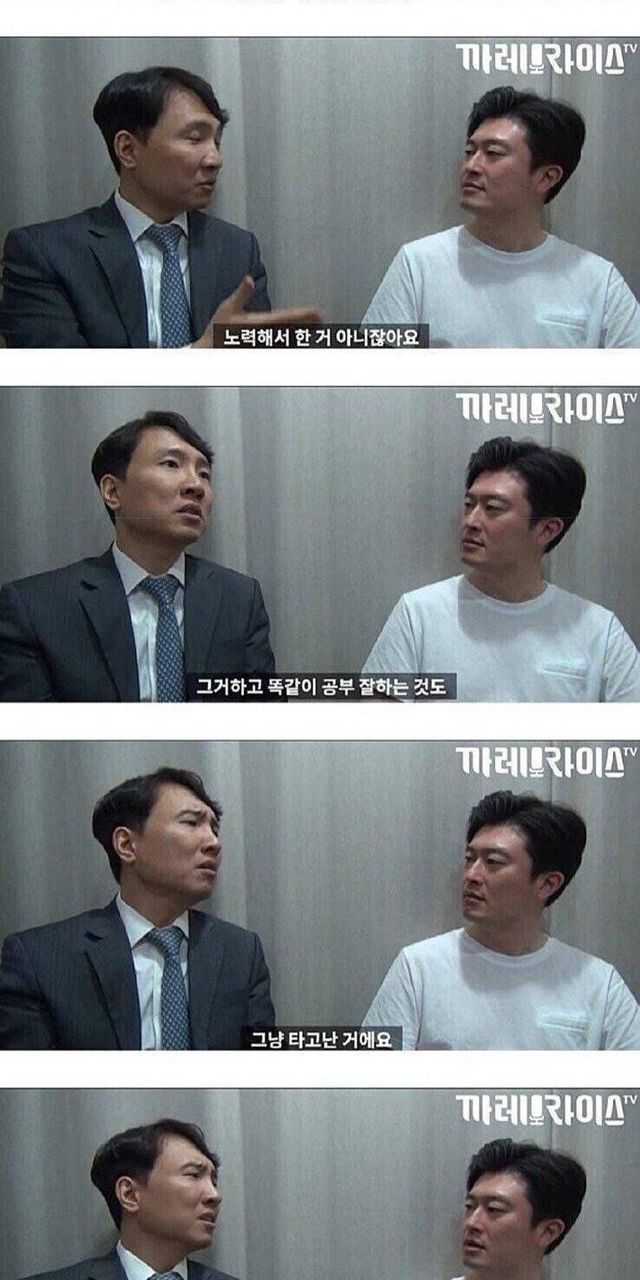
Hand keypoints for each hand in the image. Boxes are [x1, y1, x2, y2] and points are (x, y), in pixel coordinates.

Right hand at [193, 276, 322, 346]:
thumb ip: (242, 294)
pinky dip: (292, 343)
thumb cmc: (217, 331)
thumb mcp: (228, 307)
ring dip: (302, 333)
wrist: (211, 352)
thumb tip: (249, 280)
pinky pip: (280, 348)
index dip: (303, 315)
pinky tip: (300, 341)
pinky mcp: (262, 352)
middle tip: (321, 319)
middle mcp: (264, 336)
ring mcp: (264, 346)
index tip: (316, 313)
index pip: (286, 318)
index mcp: (258, 323)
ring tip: (316, 328)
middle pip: (292, 329)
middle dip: (307, 324)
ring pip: (288, 340)